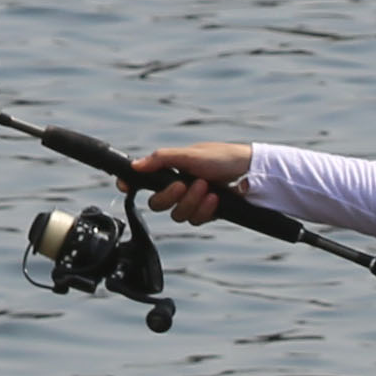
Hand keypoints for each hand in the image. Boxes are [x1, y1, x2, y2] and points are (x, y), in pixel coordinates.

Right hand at [134, 142, 252, 225]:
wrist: (250, 172)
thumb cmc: (221, 157)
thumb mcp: (190, 155)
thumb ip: (161, 160)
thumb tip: (135, 165)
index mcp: (170, 170)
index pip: (143, 180)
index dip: (131, 185)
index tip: (125, 187)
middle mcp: (177, 187)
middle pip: (157, 204)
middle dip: (171, 196)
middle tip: (184, 185)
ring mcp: (191, 201)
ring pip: (177, 215)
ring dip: (192, 202)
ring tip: (207, 188)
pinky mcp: (205, 213)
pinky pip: (195, 221)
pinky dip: (205, 210)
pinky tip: (215, 199)